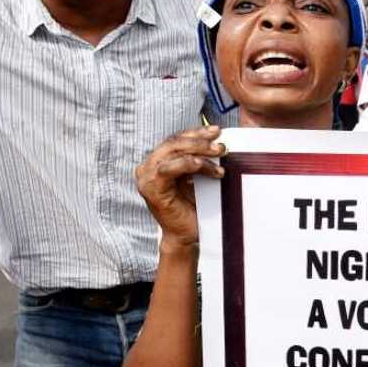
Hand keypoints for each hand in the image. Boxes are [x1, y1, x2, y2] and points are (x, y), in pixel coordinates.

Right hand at [135, 125, 224, 246]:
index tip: (216, 130)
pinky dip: (191, 164)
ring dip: (198, 150)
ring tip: (220, 153)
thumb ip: (198, 159)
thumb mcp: (196, 177)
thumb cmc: (193, 207)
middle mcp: (147, 168)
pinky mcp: (151, 188)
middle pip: (173, 142)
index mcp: (156, 162)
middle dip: (199, 140)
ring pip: (172, 151)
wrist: (187, 235)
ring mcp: (146, 178)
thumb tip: (216, 138)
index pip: (175, 140)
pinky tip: (208, 168)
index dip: (195, 132)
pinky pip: (170, 168)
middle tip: (220, 144)